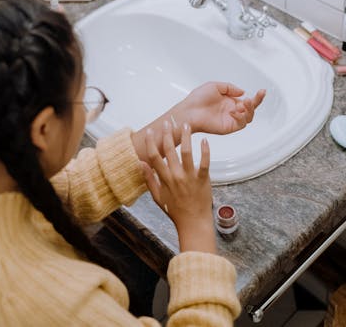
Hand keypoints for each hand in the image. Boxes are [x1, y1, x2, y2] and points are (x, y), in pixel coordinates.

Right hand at [142, 122, 215, 252]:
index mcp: (164, 179)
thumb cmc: (175, 210)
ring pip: (187, 153)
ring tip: (185, 125)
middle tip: (168, 122)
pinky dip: (205, 151)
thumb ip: (149, 179)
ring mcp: (190, 177)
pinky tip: (204, 140)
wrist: (193, 223)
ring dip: (186, 137)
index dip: (151, 143)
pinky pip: (205, 162)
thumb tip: (140, 164)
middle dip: (168, 134)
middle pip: (170, 151)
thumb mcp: (158, 196)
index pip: (154, 157)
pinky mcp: (203, 179)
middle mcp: (176, 176)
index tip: (150, 132)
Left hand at [182, 82, 265, 135]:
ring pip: (248, 117)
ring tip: (245, 102)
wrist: (189, 111)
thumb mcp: (215, 86)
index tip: (262, 91)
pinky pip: (241, 124)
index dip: (256, 96)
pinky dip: (241, 117)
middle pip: (251, 109)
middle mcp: (232, 110)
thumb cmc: (197, 99)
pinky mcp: (228, 127)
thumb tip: (242, 92)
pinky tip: (234, 111)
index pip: (246, 99)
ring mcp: (231, 119)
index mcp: (229, 101)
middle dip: (256, 102)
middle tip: (256, 96)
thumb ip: (230, 88)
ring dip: (250, 109)